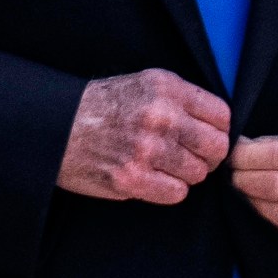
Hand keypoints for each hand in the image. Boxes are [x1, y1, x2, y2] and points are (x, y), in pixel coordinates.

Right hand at [58, 69, 231, 203]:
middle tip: (189, 157)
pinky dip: (168, 190)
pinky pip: (177, 193)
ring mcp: (147, 149)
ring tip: (164, 167)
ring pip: (198, 173)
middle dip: (207, 156)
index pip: (222, 116)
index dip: (217, 130)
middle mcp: (161, 116)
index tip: (205, 137)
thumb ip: (181, 99)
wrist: (56, 126)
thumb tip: (217, 125)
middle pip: (216, 148)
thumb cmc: (101, 106)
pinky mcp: (132, 178)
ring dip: (185, 174)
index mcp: (167, 89)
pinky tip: (152, 179)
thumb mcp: (143, 84)